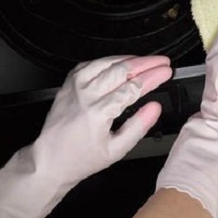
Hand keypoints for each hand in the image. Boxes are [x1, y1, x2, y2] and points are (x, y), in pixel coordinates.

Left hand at [0, 55, 171, 217]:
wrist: (50, 159)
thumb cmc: (81, 158)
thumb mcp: (116, 150)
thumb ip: (138, 127)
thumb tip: (155, 108)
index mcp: (98, 112)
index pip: (132, 88)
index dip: (152, 77)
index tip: (166, 72)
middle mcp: (85, 95)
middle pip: (121, 70)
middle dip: (146, 63)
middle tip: (162, 61)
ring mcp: (75, 86)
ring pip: (106, 62)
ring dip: (129, 59)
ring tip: (147, 60)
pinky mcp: (69, 83)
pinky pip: (91, 64)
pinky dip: (109, 60)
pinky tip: (120, 62)